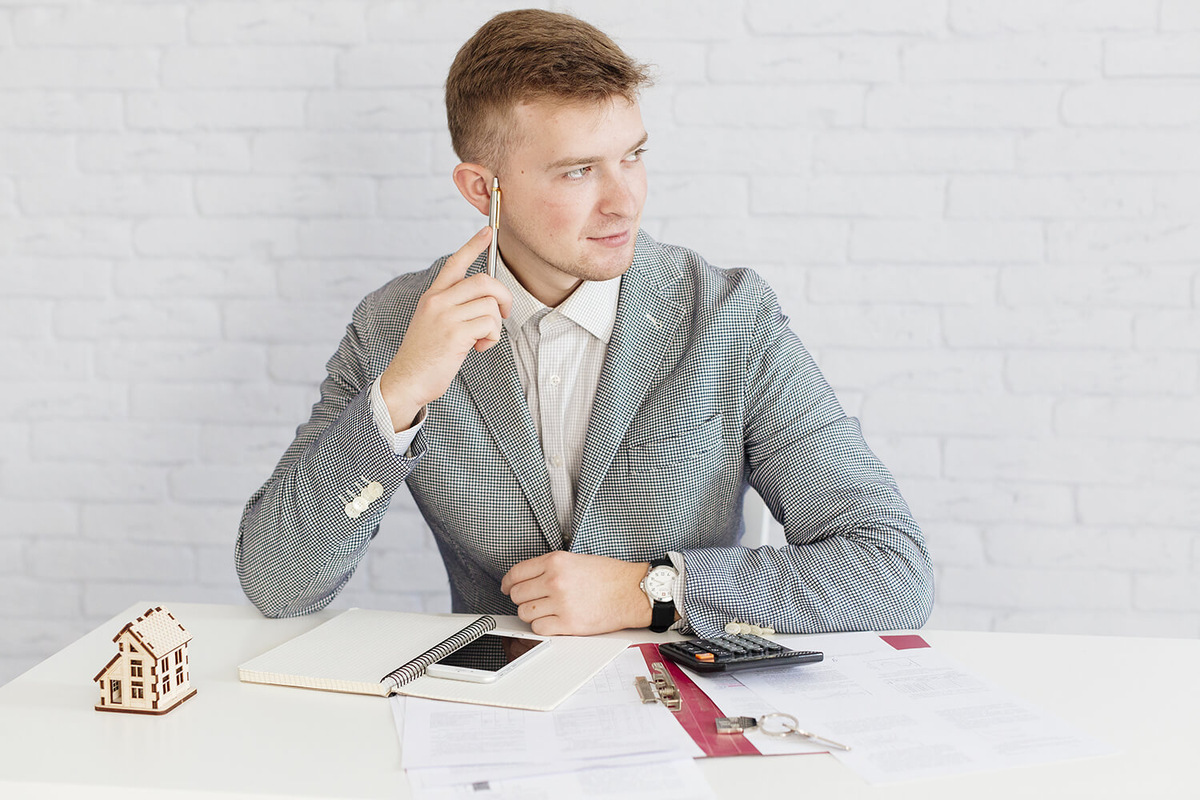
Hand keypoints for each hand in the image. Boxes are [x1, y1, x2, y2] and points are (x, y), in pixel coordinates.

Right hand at [379, 227, 512, 429]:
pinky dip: (491, 338)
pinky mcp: (454, 334)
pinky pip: (489, 325)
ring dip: (494, 326)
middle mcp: (438, 301)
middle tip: (503, 313)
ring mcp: (445, 316)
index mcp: (432, 296)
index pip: (455, 263)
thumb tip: (486, 302)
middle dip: (503, 296)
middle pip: (484, 281)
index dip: (474, 245)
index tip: (488, 231)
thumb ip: (453, 308)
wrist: (407, 380)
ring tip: (481, 340)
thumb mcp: (433, 323)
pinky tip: (478, 348)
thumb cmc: (425, 356)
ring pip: (490, 305)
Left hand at [500, 551, 651, 635]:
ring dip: (531, 614)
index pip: (516, 573)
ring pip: (525, 613)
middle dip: (521, 599)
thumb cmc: (610, 575)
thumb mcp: (576, 559)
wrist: (632, 591)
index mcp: (555, 562)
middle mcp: (555, 581)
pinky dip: (542, 627)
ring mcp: (561, 603)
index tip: (507, 588)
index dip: (508, 583)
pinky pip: (539, 628)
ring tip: (545, 611)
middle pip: (517, 595)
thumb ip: (550, 567)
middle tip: (531, 600)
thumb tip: (527, 579)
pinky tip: (552, 621)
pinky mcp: (569, 624)